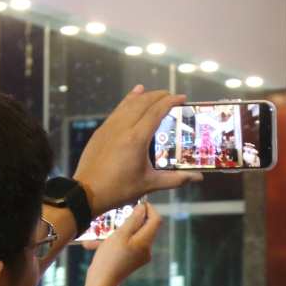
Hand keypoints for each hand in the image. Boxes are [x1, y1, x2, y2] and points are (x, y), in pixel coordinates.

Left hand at [73, 86, 201, 213]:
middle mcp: (123, 127)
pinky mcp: (101, 131)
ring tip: (155, 93)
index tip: (182, 98)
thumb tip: (198, 178)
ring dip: (144, 96)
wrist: (87, 192)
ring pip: (128, 104)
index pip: (156, 112)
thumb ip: (176, 179)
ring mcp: (110, 127)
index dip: (170, 102)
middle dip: (159, 96)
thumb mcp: (150, 184)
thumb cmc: (120, 189)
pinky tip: (133, 96)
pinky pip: (117, 110)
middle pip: (143, 103)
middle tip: (172, 96)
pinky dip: (128, 101)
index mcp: (137, 138)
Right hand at [85, 202, 161, 285]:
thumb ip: (133, 220)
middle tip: (116, 215)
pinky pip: (124, 246)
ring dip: (116, 232)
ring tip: (99, 234)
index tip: (137, 202)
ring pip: (131, 236)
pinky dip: (111, 243)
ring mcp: (139, 256)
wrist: (101, 284)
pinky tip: (92, 245)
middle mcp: (146, 250)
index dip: (148, 209)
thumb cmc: (109, 259)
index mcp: (146, 242)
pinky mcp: (131, 261)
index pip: (156, 220)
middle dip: (130, 220)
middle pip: (145, 228)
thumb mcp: (119, 235)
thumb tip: (143, 208)